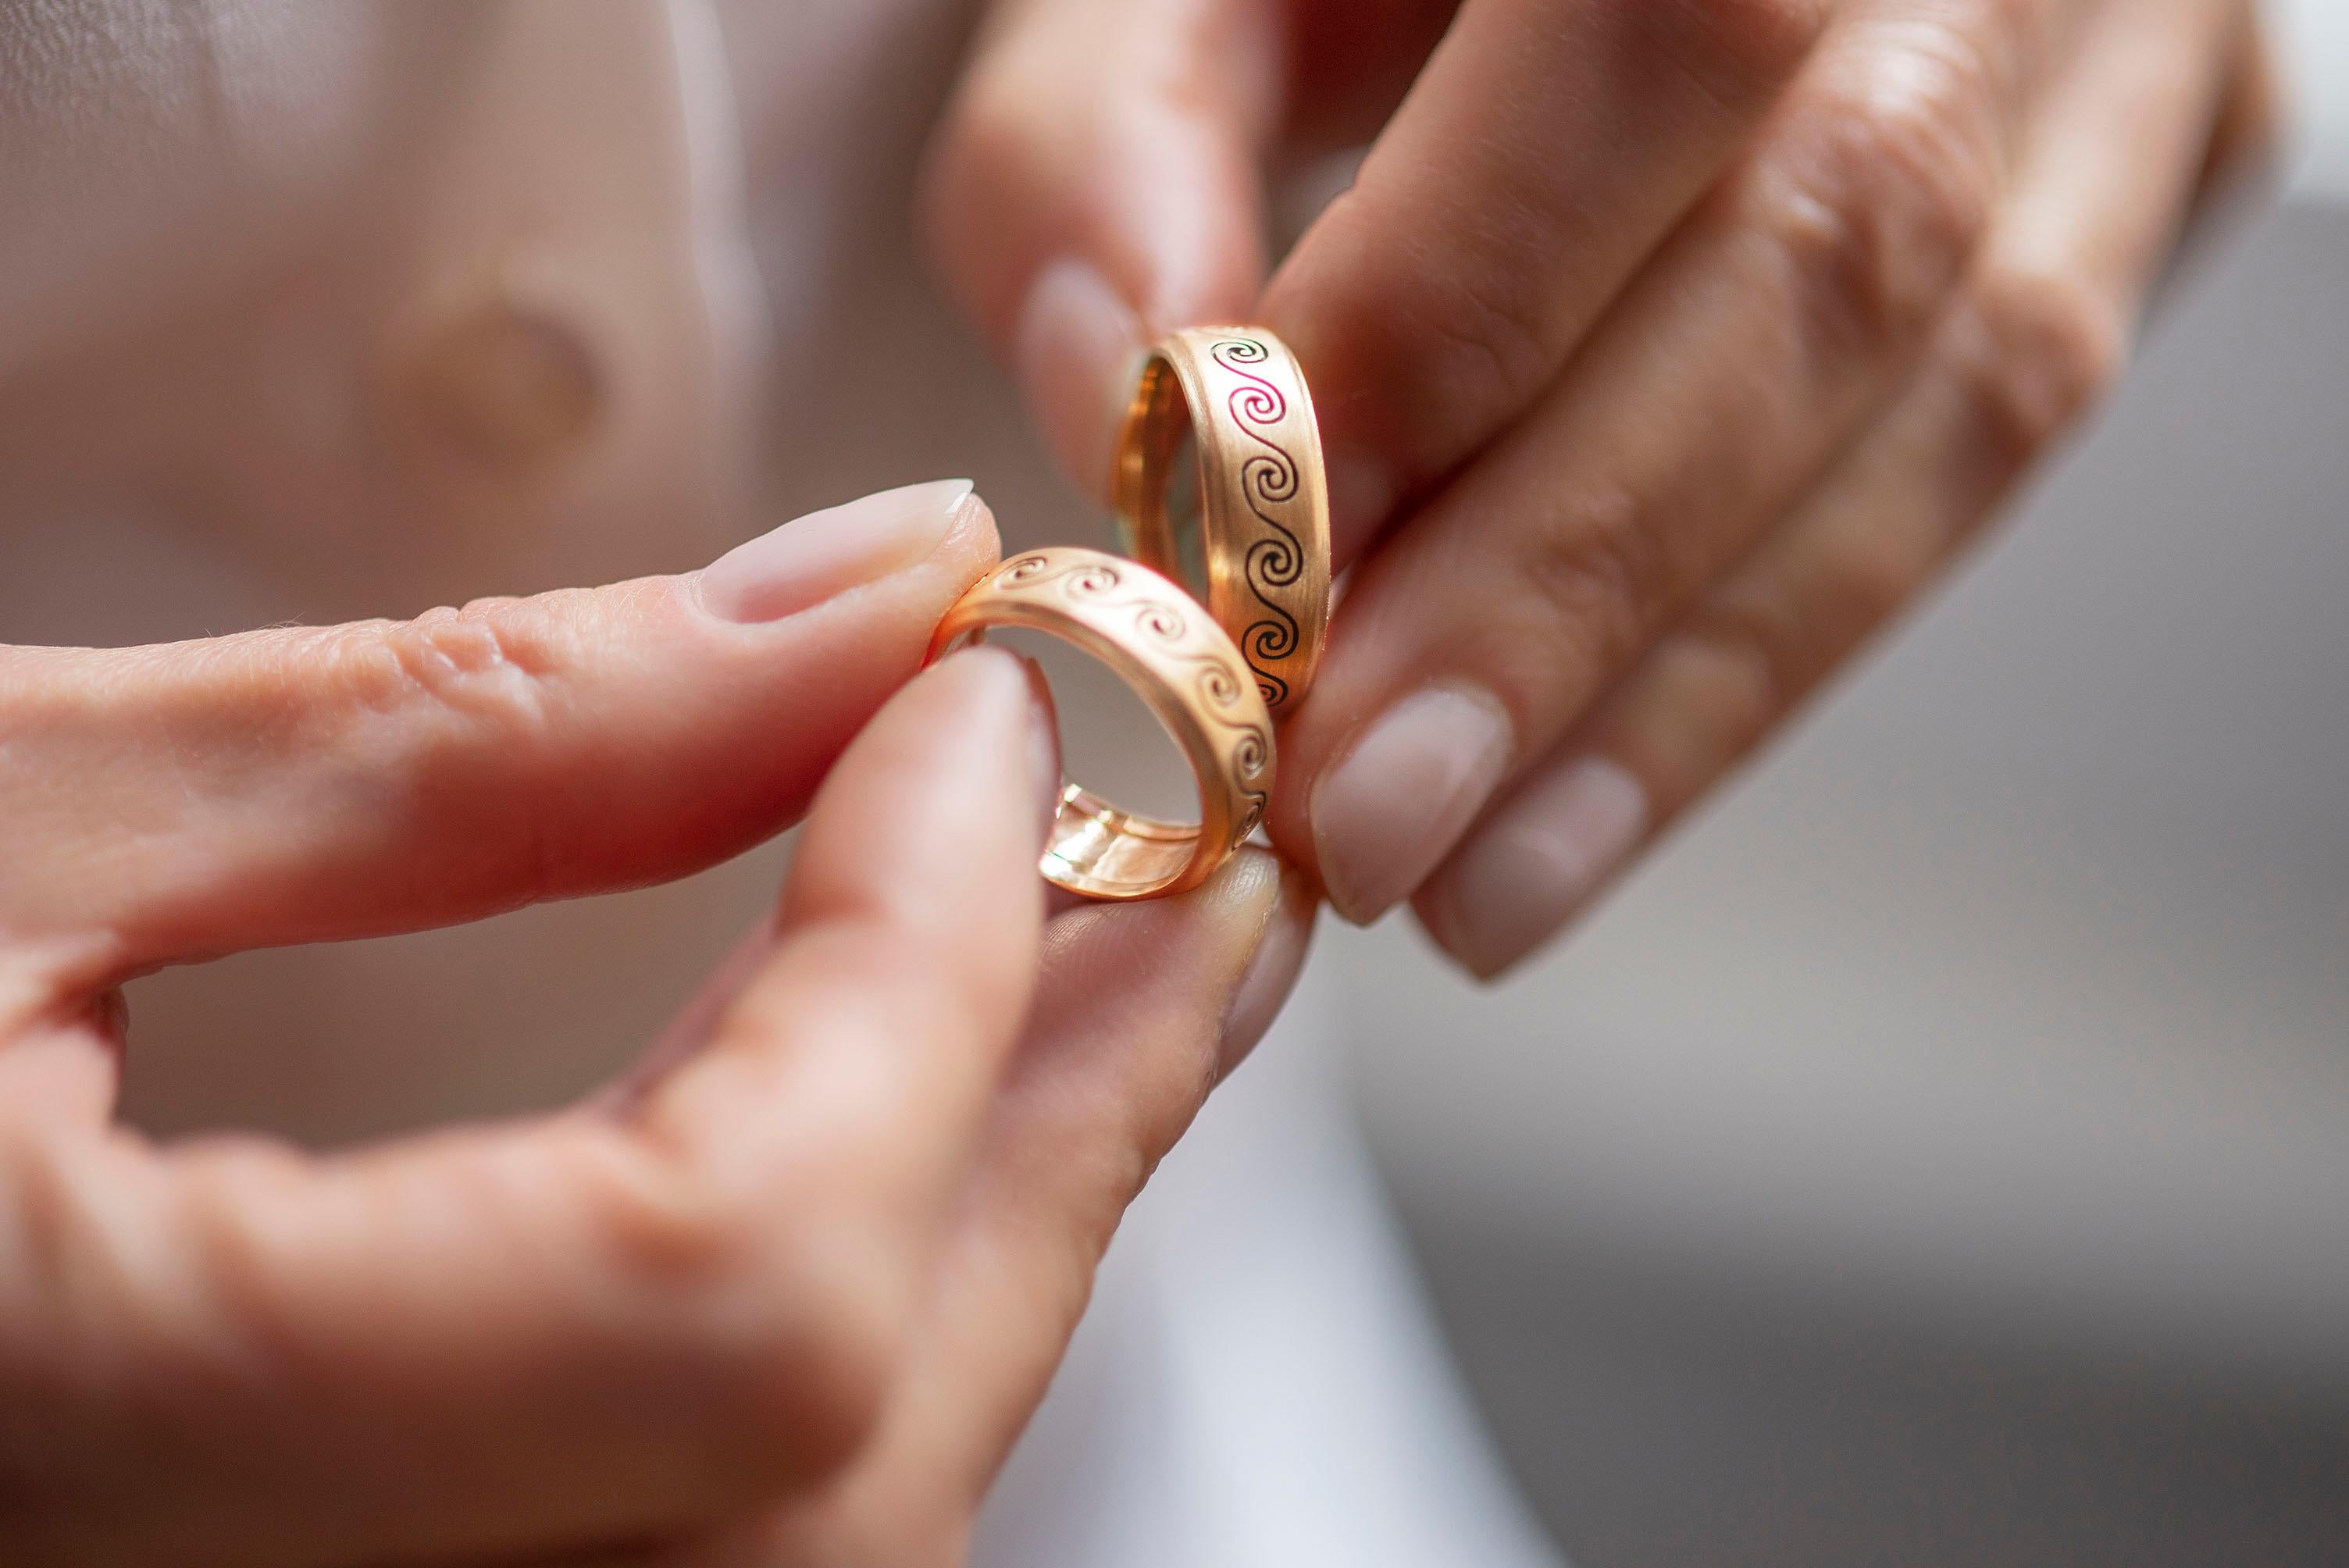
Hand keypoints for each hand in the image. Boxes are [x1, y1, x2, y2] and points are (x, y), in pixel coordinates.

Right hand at [0, 478, 1312, 1565]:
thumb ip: (468, 738)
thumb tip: (871, 600)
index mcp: (64, 1458)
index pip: (732, 1298)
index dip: (923, 978)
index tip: (977, 707)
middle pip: (848, 1452)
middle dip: (1064, 1104)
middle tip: (1190, 844)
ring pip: (834, 1530)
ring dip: (1008, 1206)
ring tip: (1098, 960)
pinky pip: (736, 1533)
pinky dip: (879, 1307)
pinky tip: (913, 1125)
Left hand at [924, 0, 2279, 973]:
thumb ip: (1117, 129)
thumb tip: (1125, 411)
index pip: (1651, 43)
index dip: (1456, 322)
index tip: (1261, 573)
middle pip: (1829, 254)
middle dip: (1565, 573)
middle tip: (1362, 809)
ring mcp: (2113, 36)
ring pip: (1954, 395)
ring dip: (1680, 681)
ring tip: (1463, 875)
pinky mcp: (2146, 160)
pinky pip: (1987, 447)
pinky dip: (1765, 655)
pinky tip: (1587, 806)